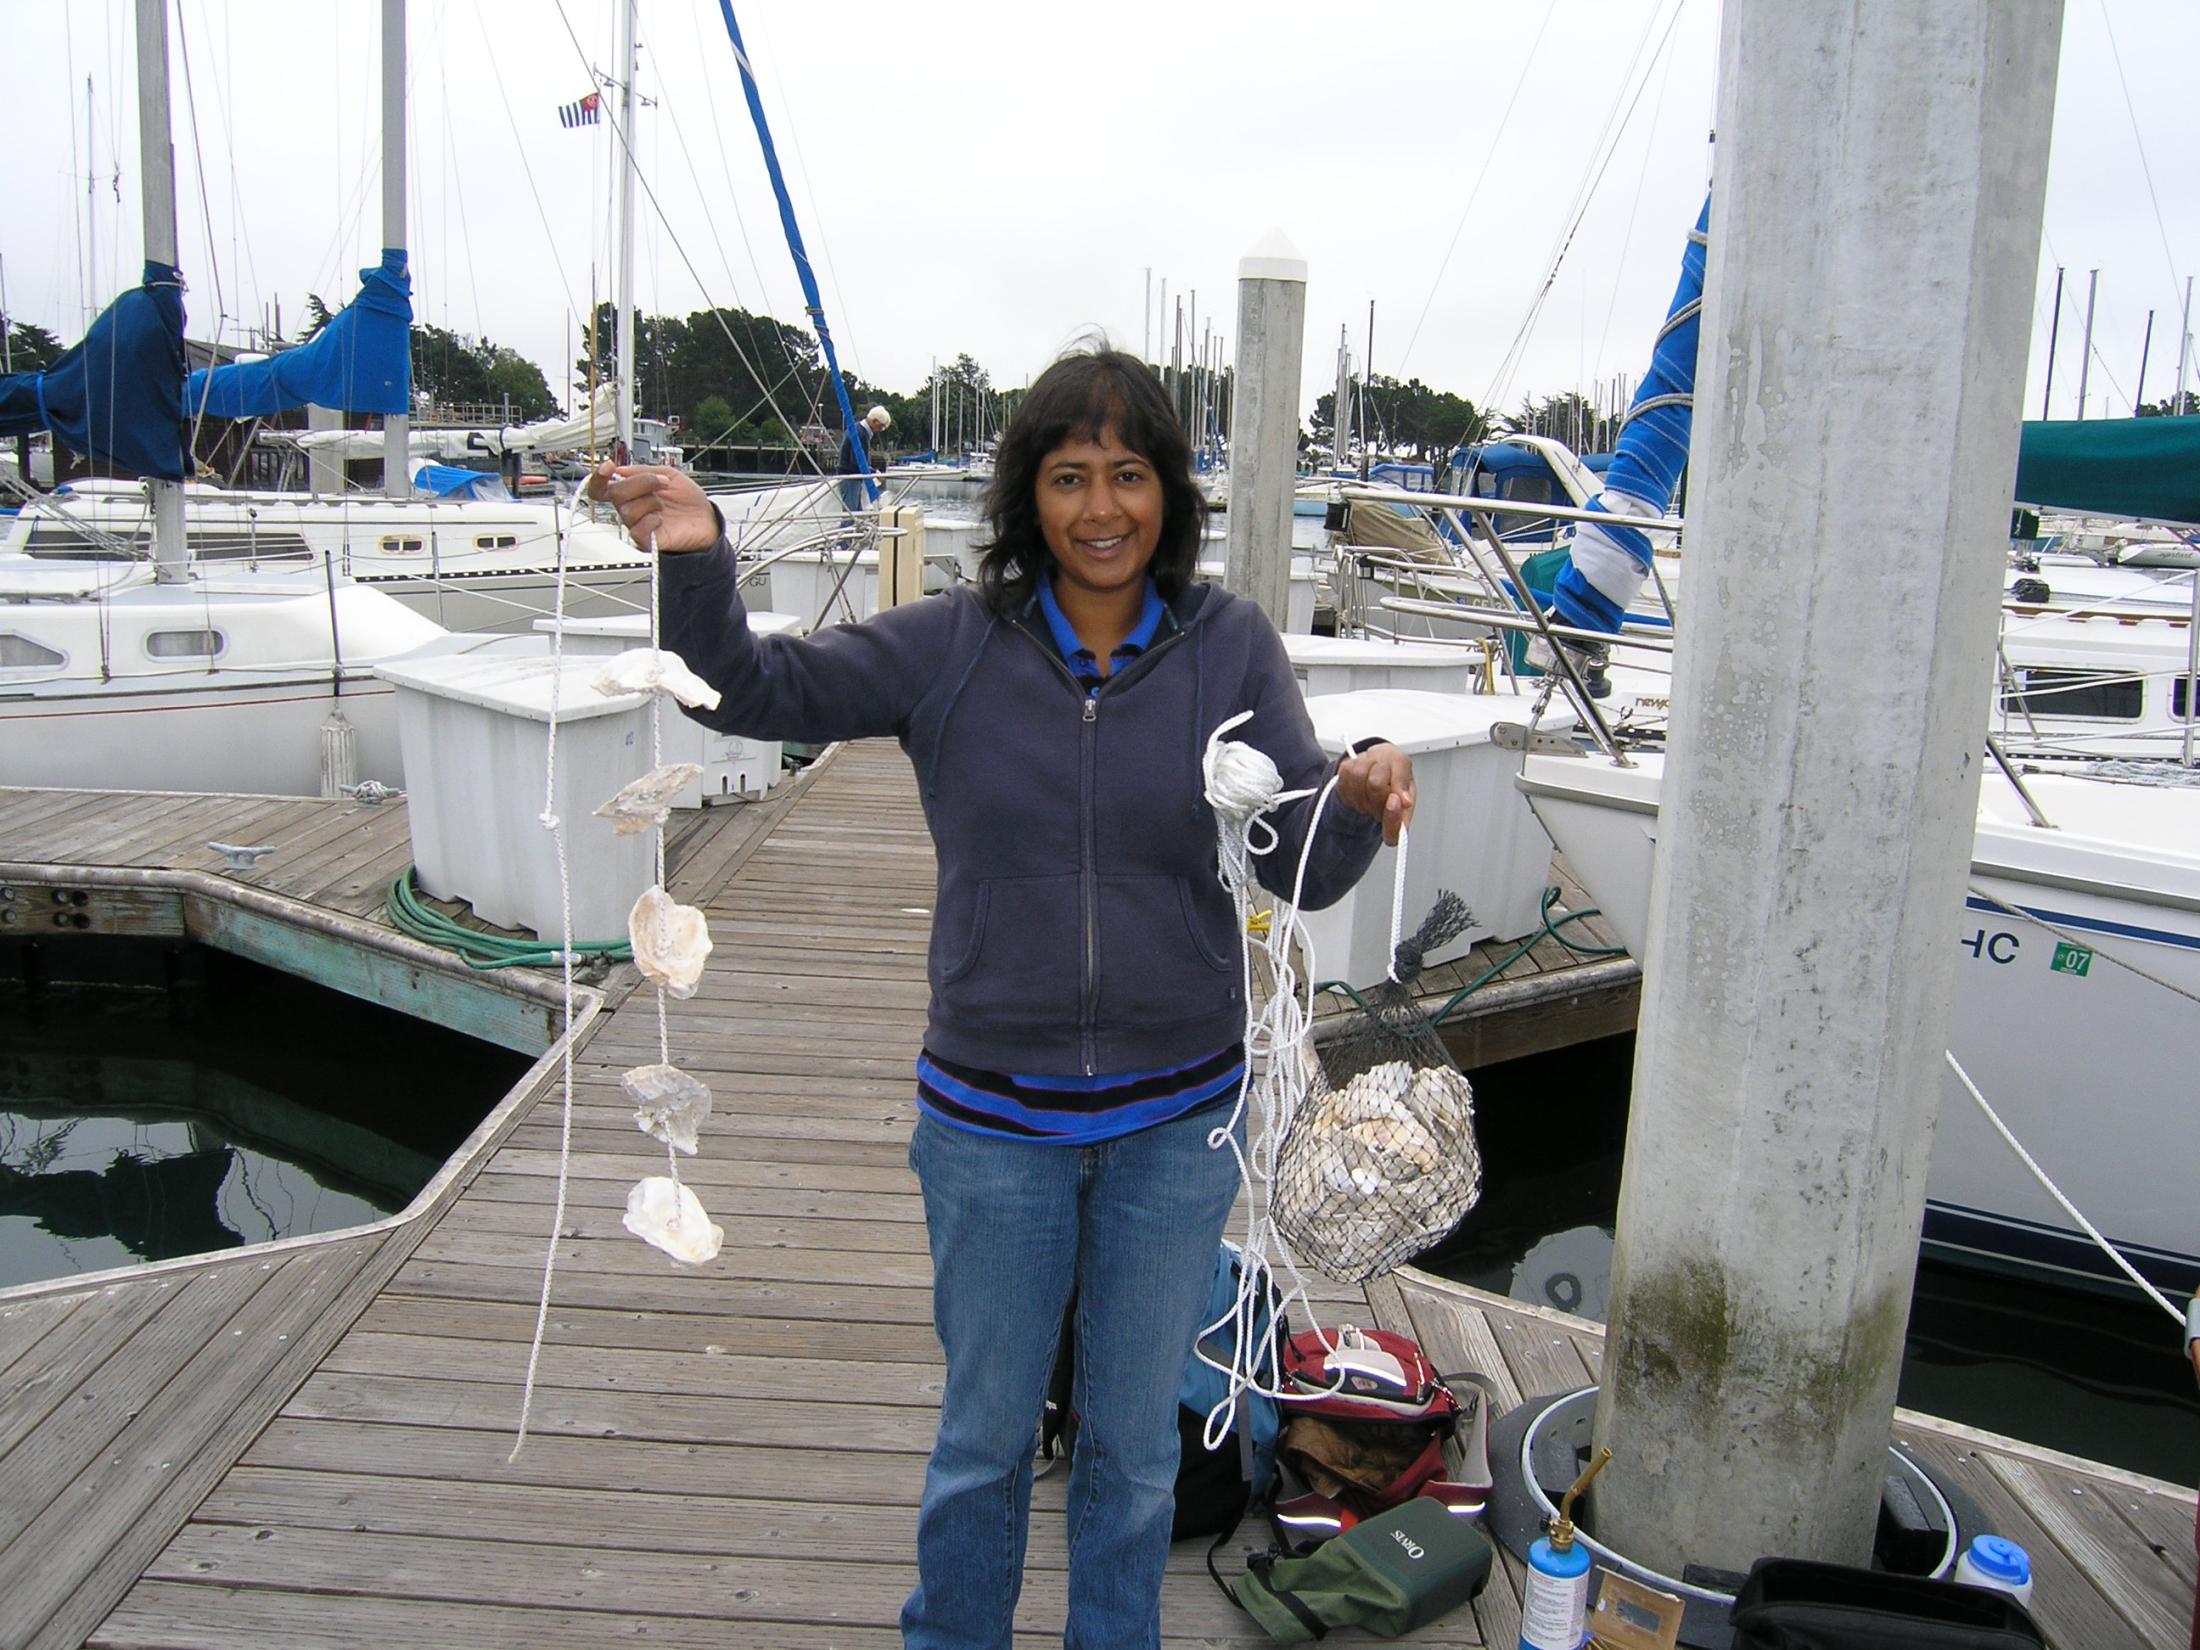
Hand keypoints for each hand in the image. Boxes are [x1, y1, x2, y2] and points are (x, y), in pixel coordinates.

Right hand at [586, 463, 718, 551]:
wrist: (707, 519)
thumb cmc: (688, 500)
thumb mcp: (668, 474)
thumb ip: (643, 470)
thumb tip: (621, 469)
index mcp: (631, 492)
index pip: (602, 487)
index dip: (599, 477)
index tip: (608, 466)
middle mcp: (630, 508)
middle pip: (615, 494)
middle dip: (640, 483)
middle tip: (661, 483)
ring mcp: (637, 524)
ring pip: (627, 510)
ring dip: (650, 501)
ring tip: (664, 504)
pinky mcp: (646, 540)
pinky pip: (636, 530)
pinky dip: (650, 520)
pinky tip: (661, 518)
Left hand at [1337, 741, 1414, 845]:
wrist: (1376, 760)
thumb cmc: (1392, 766)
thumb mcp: (1404, 766)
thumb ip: (1404, 781)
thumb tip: (1405, 802)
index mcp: (1398, 815)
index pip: (1393, 834)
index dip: (1392, 819)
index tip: (1394, 799)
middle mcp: (1377, 815)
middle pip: (1376, 789)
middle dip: (1382, 771)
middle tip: (1386, 769)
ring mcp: (1357, 805)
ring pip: (1358, 776)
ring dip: (1369, 764)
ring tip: (1375, 766)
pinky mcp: (1342, 791)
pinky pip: (1347, 772)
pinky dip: (1357, 762)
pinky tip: (1364, 767)